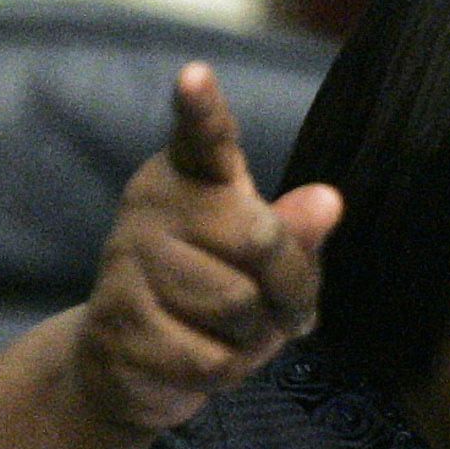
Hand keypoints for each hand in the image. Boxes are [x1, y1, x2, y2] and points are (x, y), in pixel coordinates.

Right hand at [74, 62, 343, 431]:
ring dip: (252, 338)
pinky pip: (209, 357)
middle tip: (284, 311)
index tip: (196, 76)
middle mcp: (152, 207)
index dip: (202, 109)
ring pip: (237, 305)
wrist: (128, 366)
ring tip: (228, 334)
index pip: (202, 136)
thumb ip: (295, 234)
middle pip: (260, 239)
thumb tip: (328, 201)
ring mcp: (128, 263)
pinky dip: (223, 372)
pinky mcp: (121, 322)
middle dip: (289, 288)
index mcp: (189, 177)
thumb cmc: (212, 302)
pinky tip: (199, 360)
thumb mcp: (265, 268)